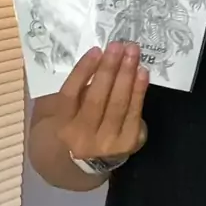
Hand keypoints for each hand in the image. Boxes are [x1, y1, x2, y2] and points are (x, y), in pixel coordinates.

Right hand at [55, 42, 148, 160]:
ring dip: (127, 75)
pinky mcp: (128, 143)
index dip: (83, 71)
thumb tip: (94, 56)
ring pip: (117, 104)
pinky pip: (135, 112)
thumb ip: (74, 88)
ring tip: (133, 52)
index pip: (70, 95)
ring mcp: (107, 143)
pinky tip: (142, 72)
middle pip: (96, 99)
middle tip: (119, 45)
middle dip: (109, 69)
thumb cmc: (79, 123)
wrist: (93, 160)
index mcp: (63, 125)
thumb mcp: (67, 109)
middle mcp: (82, 137)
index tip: (97, 50)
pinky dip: (139, 90)